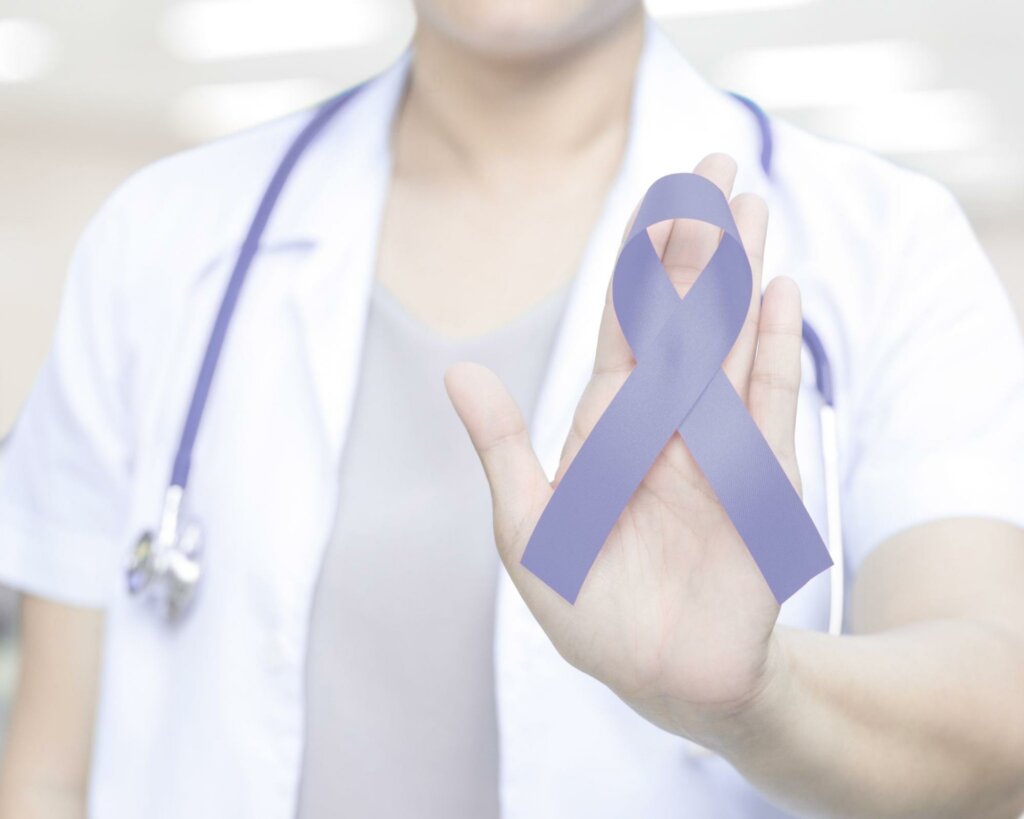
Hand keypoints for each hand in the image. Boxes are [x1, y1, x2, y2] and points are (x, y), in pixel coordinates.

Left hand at [445, 154, 803, 744]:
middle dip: (698, 244)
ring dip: (739, 279)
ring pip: (729, 344)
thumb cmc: (591, 610)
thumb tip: (458, 371)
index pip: (625, 325)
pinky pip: (771, 407)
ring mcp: (716, 446)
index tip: (657, 200)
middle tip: (716, 166)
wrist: (664, 679)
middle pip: (683, 316)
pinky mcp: (760, 483)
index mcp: (608, 426)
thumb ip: (503, 450)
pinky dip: (775, 353)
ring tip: (751, 210)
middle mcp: (665, 421)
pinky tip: (778, 297)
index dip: (639, 262)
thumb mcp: (530, 530)